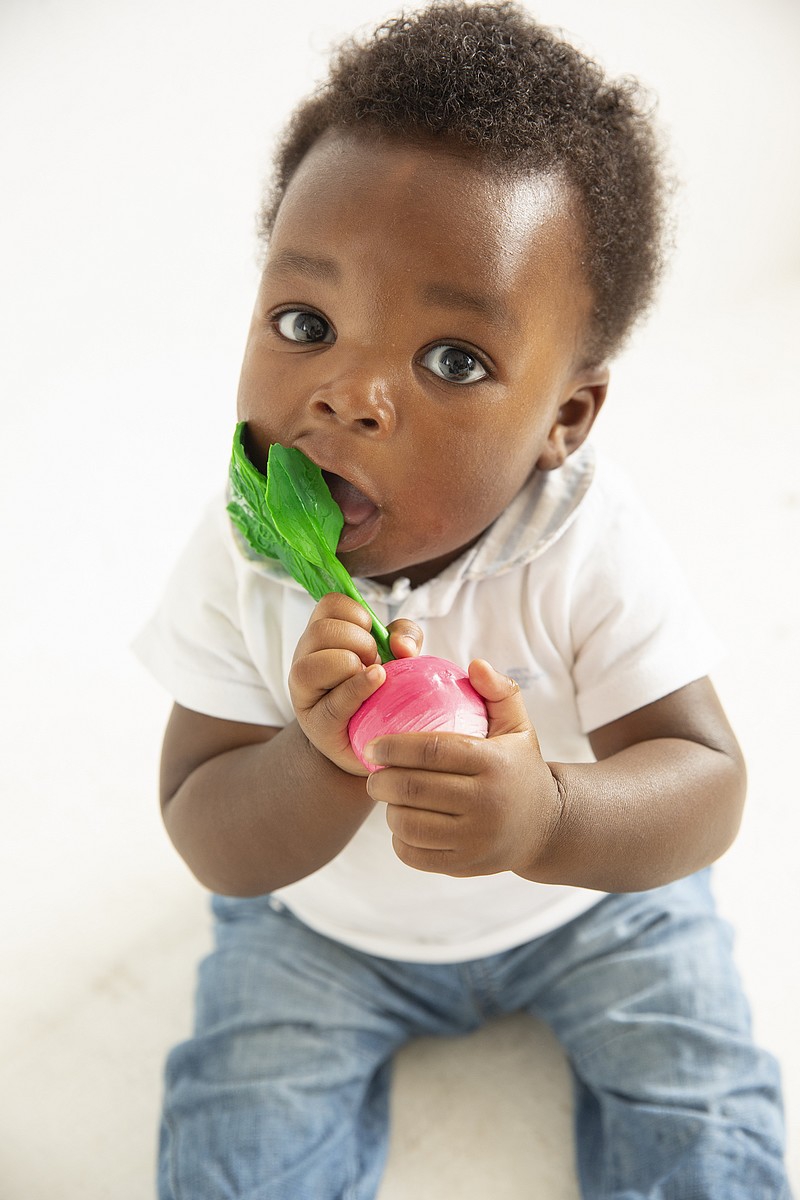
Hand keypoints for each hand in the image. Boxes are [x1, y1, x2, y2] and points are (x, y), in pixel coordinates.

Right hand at [289, 593, 422, 774]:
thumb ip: (404, 637)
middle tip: (374, 660)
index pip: (329, 603)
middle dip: (359, 641)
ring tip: (372, 677)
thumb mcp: (397, 655)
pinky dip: (359, 688)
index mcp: (322, 636)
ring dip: (352, 664)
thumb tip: (401, 644)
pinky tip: (377, 683)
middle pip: (322, 630)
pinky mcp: (317, 724)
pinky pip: (334, 702)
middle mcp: (305, 659)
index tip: (371, 634)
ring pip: (313, 665)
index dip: (357, 613)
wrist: (376, 741)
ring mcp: (305, 693)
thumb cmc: (381, 691)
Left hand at [364, 659, 562, 875]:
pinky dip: (399, 838)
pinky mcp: (465, 865)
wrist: (546, 826)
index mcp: (494, 763)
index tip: (372, 744)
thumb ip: (498, 690)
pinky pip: (414, 853)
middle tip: (373, 773)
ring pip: (408, 824)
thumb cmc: (519, 767)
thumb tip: (473, 665)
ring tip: (388, 797)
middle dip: (381, 779)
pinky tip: (402, 823)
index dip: (394, 747)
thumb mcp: (518, 726)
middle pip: (413, 789)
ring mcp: (476, 839)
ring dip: (388, 809)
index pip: (432, 751)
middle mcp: (486, 804)